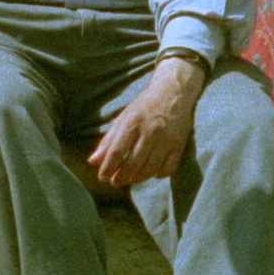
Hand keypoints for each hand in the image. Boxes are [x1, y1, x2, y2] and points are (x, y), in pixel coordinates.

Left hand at [88, 57, 206, 185]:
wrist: (174, 92)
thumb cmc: (144, 106)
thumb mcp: (123, 118)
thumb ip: (108, 141)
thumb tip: (93, 161)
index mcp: (132, 123)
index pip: (116, 151)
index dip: (108, 168)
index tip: (103, 178)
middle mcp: (150, 132)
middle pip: (133, 162)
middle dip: (122, 176)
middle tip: (116, 182)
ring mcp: (166, 139)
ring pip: (151, 168)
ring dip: (139, 178)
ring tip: (131, 179)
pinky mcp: (180, 144)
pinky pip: (169, 167)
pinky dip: (159, 174)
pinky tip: (152, 173)